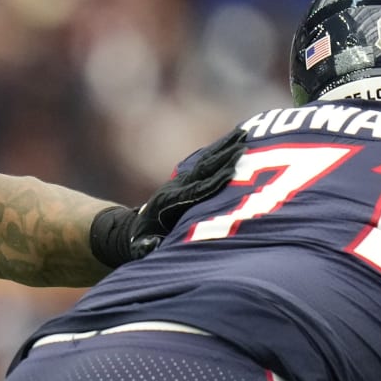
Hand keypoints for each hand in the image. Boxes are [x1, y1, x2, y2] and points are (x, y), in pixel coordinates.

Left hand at [90, 128, 246, 265]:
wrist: (136, 225)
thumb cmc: (144, 239)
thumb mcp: (142, 245)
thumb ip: (147, 246)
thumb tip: (151, 246)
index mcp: (171, 202)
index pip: (197, 190)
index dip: (213, 182)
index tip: (231, 173)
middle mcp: (178, 186)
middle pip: (204, 170)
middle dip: (224, 159)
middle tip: (243, 147)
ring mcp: (182, 179)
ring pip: (206, 160)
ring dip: (224, 146)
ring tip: (243, 134)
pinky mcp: (186, 176)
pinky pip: (204, 160)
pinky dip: (219, 148)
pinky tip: (235, 139)